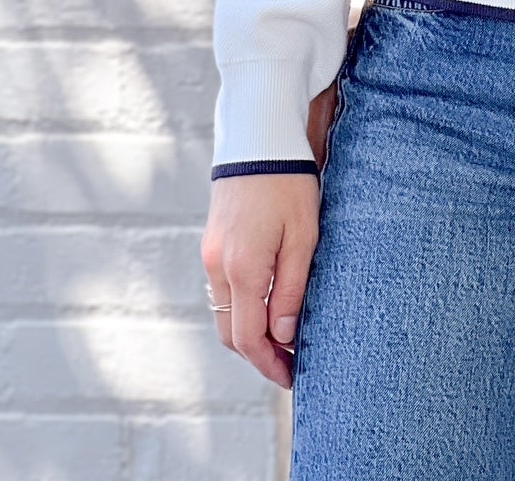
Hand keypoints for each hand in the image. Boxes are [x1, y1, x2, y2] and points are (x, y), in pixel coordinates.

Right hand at [201, 174, 320, 388]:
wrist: (259, 138)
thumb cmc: (289, 184)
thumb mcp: (303, 236)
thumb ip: (292, 288)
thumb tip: (285, 334)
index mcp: (243, 268)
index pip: (250, 337)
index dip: (270, 364)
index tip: (292, 377)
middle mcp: (218, 267)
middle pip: (231, 333)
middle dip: (259, 354)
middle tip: (290, 363)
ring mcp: (210, 255)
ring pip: (224, 313)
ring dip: (249, 331)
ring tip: (283, 337)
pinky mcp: (211, 243)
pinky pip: (222, 290)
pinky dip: (242, 307)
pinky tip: (267, 304)